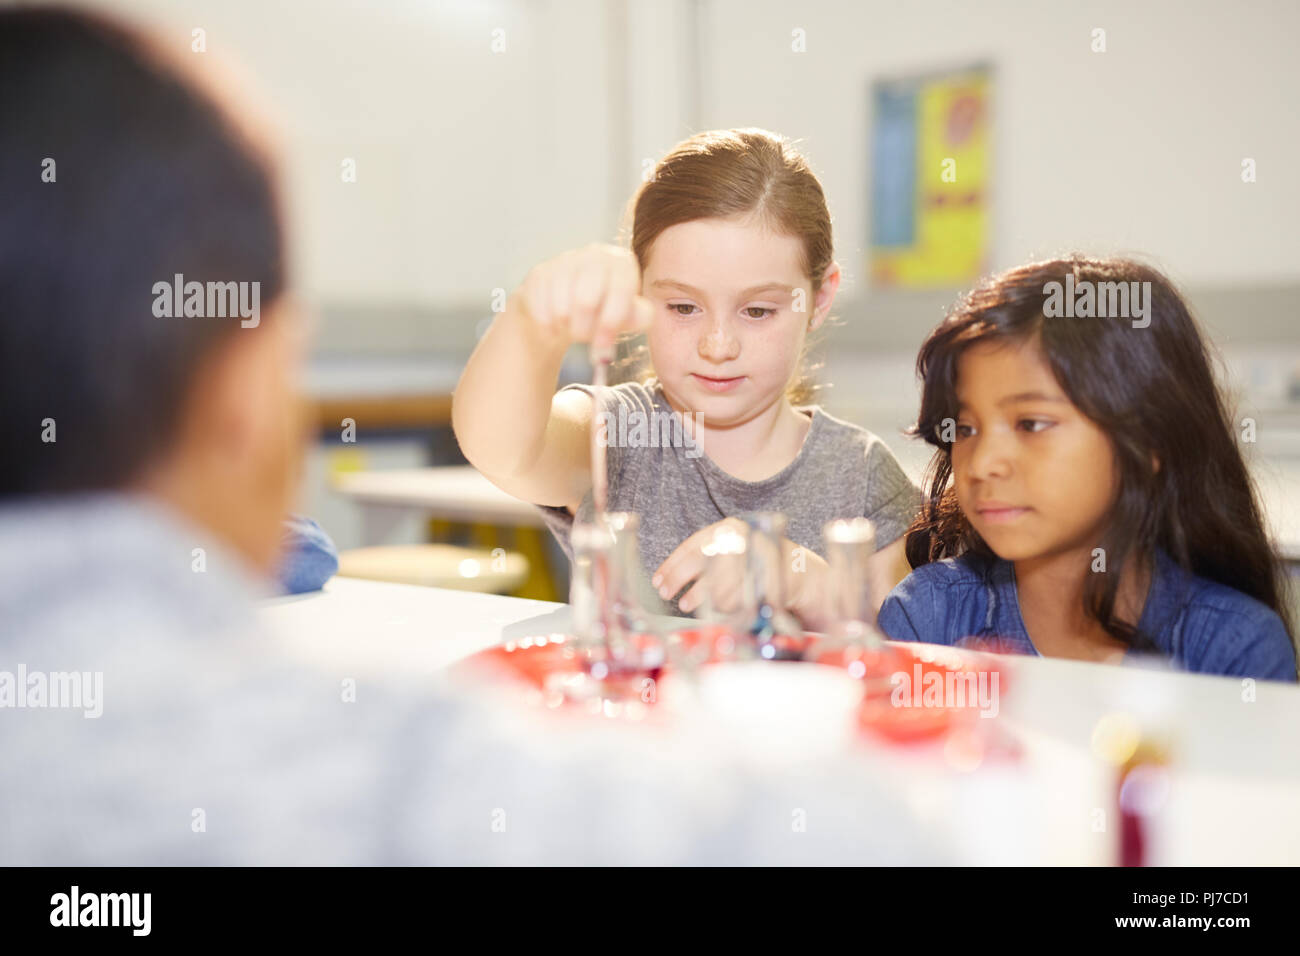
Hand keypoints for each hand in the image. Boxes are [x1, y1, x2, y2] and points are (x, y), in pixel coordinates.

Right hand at [516, 244, 653, 351]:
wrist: (567, 309)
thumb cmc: (603, 312)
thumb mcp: (626, 317)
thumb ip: (640, 317)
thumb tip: (641, 317)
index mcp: (621, 263)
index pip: (619, 288)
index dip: (611, 320)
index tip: (603, 344)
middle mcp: (594, 255)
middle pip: (585, 300)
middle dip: (584, 329)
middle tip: (584, 339)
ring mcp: (565, 261)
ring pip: (561, 307)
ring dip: (565, 327)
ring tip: (571, 328)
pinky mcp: (541, 273)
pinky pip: (541, 308)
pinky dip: (548, 325)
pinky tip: (553, 327)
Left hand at [651, 518, 832, 629]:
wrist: (798, 571)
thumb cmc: (755, 562)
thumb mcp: (730, 549)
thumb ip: (704, 557)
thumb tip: (667, 577)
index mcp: (729, 529)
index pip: (692, 545)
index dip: (671, 564)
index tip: (657, 580)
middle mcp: (742, 540)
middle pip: (701, 561)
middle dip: (679, 579)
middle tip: (665, 592)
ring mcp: (754, 559)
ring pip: (716, 582)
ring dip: (698, 596)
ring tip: (686, 604)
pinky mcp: (765, 580)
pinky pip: (734, 597)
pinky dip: (721, 606)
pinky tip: (714, 608)